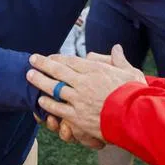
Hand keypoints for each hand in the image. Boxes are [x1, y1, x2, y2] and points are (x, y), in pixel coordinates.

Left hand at [26, 45, 145, 145]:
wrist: (134, 116)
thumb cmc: (135, 93)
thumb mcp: (130, 72)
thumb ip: (119, 60)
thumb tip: (116, 48)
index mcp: (94, 70)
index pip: (70, 61)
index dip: (56, 58)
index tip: (48, 56)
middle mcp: (83, 82)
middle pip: (57, 71)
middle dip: (42, 65)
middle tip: (31, 60)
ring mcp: (78, 100)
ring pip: (53, 88)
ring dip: (39, 82)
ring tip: (29, 76)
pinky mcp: (77, 117)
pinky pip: (58, 109)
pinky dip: (48, 104)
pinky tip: (40, 100)